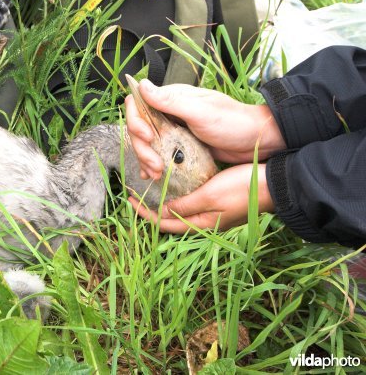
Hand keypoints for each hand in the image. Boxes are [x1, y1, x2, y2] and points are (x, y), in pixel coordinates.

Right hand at [125, 79, 285, 179]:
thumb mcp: (201, 112)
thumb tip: (142, 85)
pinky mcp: (180, 146)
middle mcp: (169, 112)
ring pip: (147, 144)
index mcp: (172, 99)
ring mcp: (174, 130)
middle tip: (154, 166)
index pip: (138, 105)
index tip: (146, 137)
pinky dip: (152, 165)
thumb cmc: (234, 123)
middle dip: (141, 148)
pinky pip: (159, 154)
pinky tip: (153, 175)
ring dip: (146, 159)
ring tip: (156, 174)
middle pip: (139, 128)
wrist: (258, 141)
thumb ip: (170, 101)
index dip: (135, 121)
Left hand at [128, 163, 274, 232]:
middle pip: (172, 220)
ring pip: (182, 211)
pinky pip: (194, 202)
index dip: (145, 214)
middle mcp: (207, 222)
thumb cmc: (244, 188)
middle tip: (137, 194)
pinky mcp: (221, 203)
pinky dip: (180, 194)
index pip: (165, 224)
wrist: (277, 183)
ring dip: (166, 201)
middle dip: (152, 209)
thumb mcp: (210, 195)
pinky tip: (177, 182)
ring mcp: (215, 214)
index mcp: (203, 224)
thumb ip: (186, 205)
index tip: (129, 199)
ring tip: (152, 187)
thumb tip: (162, 214)